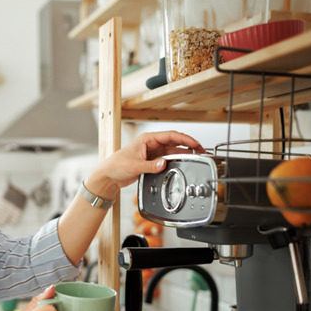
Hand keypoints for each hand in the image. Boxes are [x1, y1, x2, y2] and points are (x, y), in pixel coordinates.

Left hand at [87, 131, 205, 198]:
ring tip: (195, 158)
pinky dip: (175, 161)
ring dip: (183, 154)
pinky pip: (167, 159)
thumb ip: (151, 166)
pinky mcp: (152, 161)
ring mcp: (152, 152)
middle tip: (200, 151)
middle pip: (174, 142)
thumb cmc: (116, 165)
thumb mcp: (134, 166)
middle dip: (188, 146)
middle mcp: (151, 144)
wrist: (109, 176)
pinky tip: (183, 164)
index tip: (195, 144)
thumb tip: (163, 164)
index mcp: (147, 139)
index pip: (170, 135)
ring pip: (172, 151)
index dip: (185, 139)